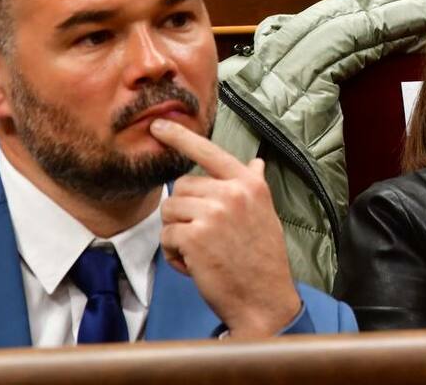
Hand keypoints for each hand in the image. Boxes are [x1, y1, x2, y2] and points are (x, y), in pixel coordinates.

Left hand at [149, 118, 302, 339]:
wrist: (265, 300)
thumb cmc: (263, 260)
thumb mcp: (265, 214)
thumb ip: (253, 185)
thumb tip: (255, 163)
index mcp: (249, 184)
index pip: (209, 151)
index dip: (180, 136)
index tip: (159, 125)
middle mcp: (232, 193)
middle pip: (181, 187)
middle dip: (184, 212)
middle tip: (205, 237)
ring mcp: (213, 213)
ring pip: (170, 211)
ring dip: (178, 234)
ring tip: (202, 251)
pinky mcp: (195, 237)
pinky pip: (167, 236)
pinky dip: (175, 254)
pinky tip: (196, 265)